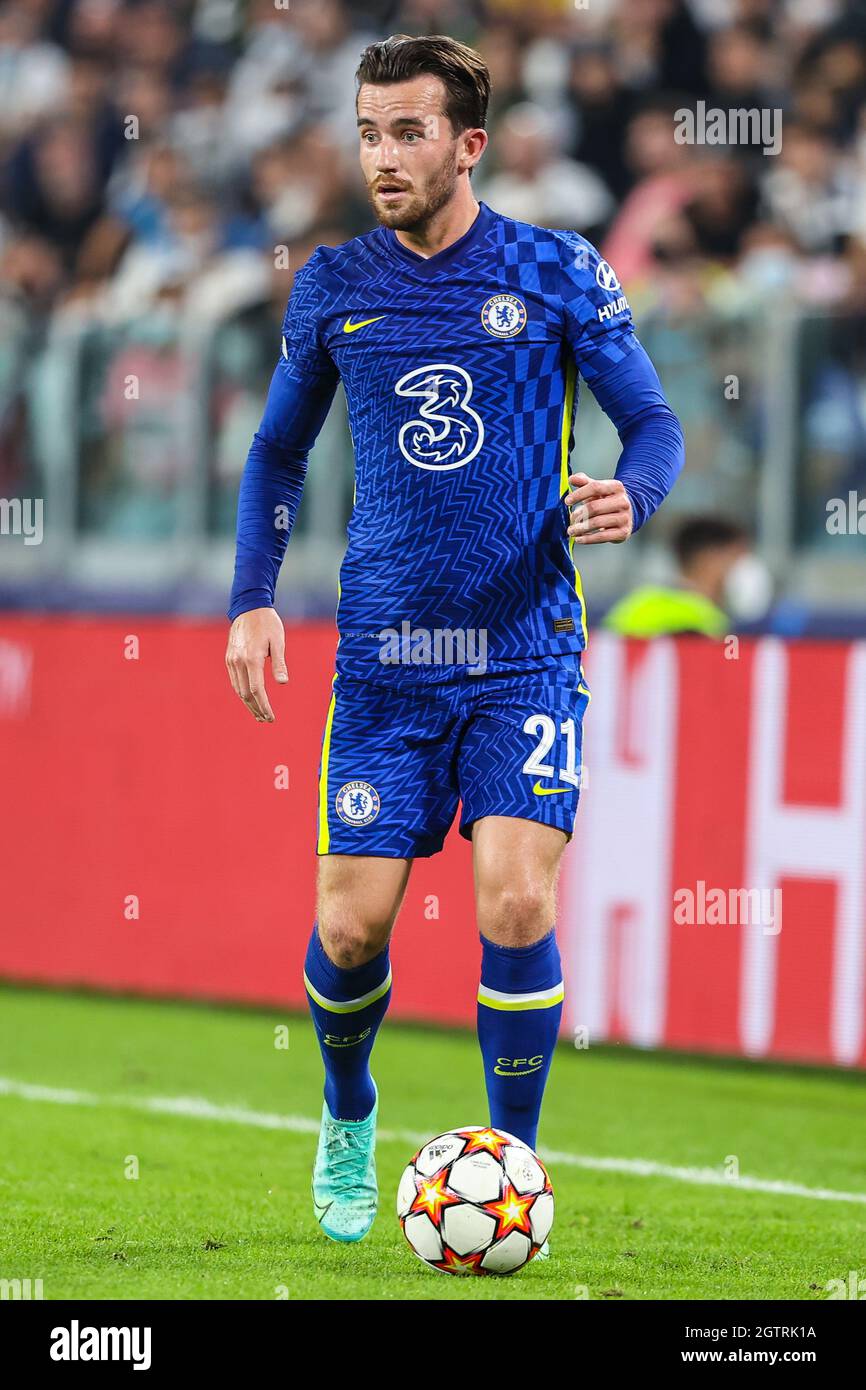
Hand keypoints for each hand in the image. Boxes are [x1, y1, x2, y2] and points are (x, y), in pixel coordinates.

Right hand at [225, 607, 286, 721]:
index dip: (264, 706)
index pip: (256, 690)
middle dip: (256, 709)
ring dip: (248, 704)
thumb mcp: (279, 642)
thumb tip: (283, 683)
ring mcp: (231, 660)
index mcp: (252, 658)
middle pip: (245, 694)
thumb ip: (280, 663)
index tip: (271, 716)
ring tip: (258, 714)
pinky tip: (249, 699)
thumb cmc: (268, 623)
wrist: (249, 607)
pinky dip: (241, 693)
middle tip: (266, 720)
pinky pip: (234, 681)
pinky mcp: (229, 658)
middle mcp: (238, 662)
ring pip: (238, 689)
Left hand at [565, 472, 632, 544]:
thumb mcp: (597, 489)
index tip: (567, 501)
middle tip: (571, 519)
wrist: (627, 515)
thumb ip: (584, 482)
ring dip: (580, 528)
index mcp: (616, 487)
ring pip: (597, 523)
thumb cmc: (607, 501)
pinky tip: (579, 539)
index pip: (595, 487)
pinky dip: (588, 539)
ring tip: (571, 530)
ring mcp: (624, 518)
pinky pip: (602, 536)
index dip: (579, 494)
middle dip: (579, 514)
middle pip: (594, 507)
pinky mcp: (623, 532)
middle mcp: (623, 502)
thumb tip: (571, 479)